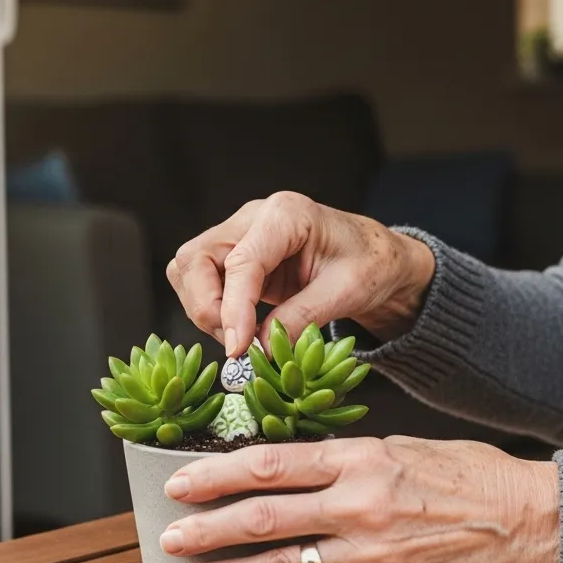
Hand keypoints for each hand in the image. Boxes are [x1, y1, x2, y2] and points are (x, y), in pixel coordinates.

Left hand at [158, 436, 558, 562]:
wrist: (533, 524)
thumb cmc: (469, 477)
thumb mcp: (400, 446)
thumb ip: (340, 458)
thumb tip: (279, 468)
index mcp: (360, 457)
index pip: (268, 464)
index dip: (215, 476)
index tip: (180, 483)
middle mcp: (359, 504)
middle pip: (261, 517)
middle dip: (206, 529)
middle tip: (170, 536)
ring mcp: (371, 555)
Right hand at [166, 191, 434, 356]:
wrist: (374, 258)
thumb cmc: (369, 265)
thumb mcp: (347, 292)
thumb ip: (302, 317)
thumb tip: (261, 349)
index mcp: (286, 213)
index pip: (241, 261)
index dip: (233, 308)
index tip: (237, 348)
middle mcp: (252, 217)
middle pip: (196, 258)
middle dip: (207, 307)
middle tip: (237, 345)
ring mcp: (238, 235)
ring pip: (189, 270)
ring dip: (205, 310)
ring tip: (242, 338)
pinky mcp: (233, 256)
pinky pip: (200, 282)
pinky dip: (210, 309)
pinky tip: (239, 328)